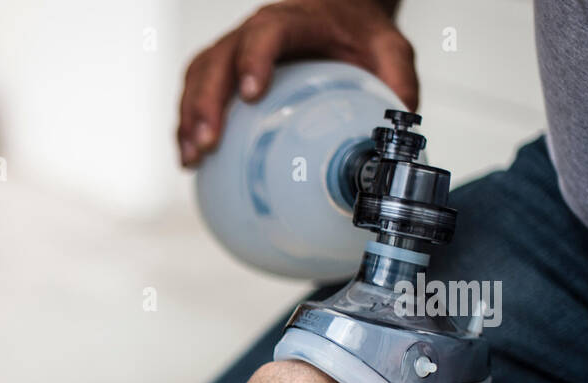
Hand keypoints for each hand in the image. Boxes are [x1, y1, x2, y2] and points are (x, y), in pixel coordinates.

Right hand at [178, 0, 417, 166]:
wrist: (339, 17)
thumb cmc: (357, 33)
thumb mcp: (389, 48)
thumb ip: (397, 81)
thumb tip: (401, 131)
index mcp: (294, 19)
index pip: (266, 32)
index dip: (253, 60)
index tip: (251, 94)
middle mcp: (254, 32)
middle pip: (217, 60)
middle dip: (206, 102)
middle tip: (208, 142)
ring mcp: (233, 51)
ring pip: (198, 76)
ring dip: (188, 117)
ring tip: (191, 157)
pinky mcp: (222, 72)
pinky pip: (194, 93)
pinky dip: (186, 125)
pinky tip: (190, 160)